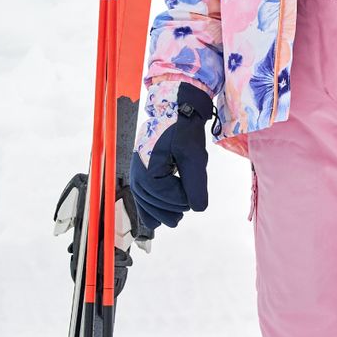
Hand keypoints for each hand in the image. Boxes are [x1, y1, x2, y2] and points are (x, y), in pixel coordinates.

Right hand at [130, 82, 213, 228]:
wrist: (174, 113)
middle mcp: (138, 178)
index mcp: (148, 172)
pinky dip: (151, 213)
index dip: (187, 198)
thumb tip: (198, 209)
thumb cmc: (183, 131)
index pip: (172, 201)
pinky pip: (143, 203)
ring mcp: (137, 178)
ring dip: (166, 212)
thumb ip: (196, 184)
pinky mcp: (141, 177)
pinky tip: (157, 223)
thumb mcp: (194, 156)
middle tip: (189, 189)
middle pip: (161, 208)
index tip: (195, 184)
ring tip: (178, 216)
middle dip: (178, 204)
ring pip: (151, 209)